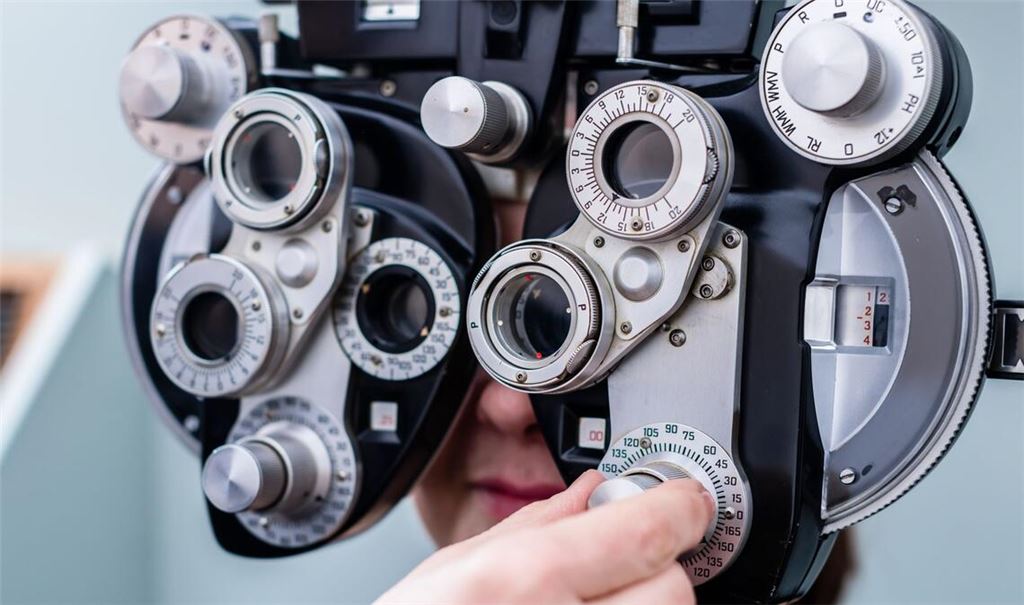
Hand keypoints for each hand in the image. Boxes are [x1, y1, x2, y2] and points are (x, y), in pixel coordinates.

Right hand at [377, 471, 714, 603]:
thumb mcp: (451, 568)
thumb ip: (533, 524)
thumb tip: (591, 492)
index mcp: (521, 581)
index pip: (646, 530)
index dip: (678, 506)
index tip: (685, 501)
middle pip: (672, 586)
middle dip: (657, 565)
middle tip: (623, 563)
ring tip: (597, 603)